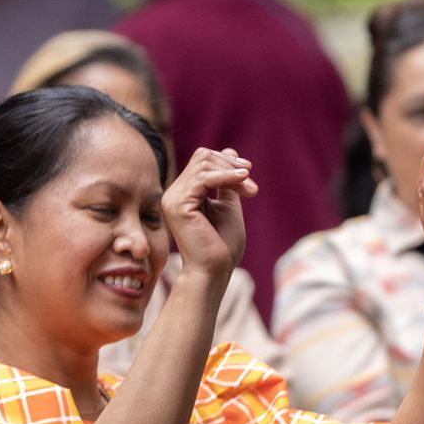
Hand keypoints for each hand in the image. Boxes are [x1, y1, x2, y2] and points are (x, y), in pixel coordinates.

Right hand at [163, 147, 256, 281]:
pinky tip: (242, 181)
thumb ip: (228, 182)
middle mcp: (175, 193)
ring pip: (204, 163)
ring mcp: (173, 198)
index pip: (203, 160)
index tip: (247, 173)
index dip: (226, 161)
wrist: (214, 272)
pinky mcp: (177, 205)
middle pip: (203, 157)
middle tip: (251, 187)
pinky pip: (203, 178)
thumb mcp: (228, 206)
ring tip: (250, 190)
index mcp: (185, 194)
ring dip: (233, 173)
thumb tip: (229, 151)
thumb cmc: (222, 246)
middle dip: (231, 165)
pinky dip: (226, 176)